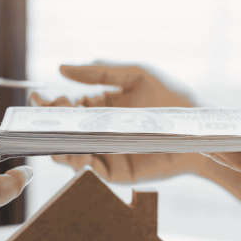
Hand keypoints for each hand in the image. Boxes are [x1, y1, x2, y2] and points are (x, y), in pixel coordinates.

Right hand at [33, 62, 207, 183]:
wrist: (198, 129)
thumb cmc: (172, 97)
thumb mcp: (136, 74)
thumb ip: (99, 71)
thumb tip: (61, 67)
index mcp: (100, 107)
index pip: (66, 107)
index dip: (50, 104)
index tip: (41, 100)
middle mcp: (99, 131)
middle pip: (64, 131)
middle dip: (50, 124)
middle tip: (49, 117)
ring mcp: (106, 153)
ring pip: (70, 154)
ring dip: (60, 147)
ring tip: (60, 139)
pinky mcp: (117, 173)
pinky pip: (91, 172)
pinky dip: (80, 165)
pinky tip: (80, 155)